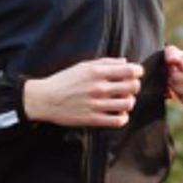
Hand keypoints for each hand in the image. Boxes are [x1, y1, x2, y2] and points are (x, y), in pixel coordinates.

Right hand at [23, 58, 143, 127]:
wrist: (45, 99)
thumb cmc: (63, 81)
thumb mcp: (82, 66)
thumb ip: (105, 63)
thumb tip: (125, 62)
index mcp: (97, 72)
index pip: (130, 70)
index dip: (138, 72)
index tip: (135, 74)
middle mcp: (98, 88)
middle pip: (133, 87)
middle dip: (134, 86)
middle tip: (128, 88)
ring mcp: (96, 104)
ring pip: (128, 104)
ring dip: (129, 102)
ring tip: (122, 101)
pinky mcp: (93, 119)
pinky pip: (118, 121)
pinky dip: (123, 117)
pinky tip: (118, 113)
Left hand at [165, 45, 182, 109]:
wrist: (175, 72)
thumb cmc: (175, 61)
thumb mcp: (170, 53)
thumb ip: (171, 54)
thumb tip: (173, 60)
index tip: (177, 66)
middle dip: (178, 79)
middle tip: (170, 77)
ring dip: (180, 90)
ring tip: (173, 84)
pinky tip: (179, 94)